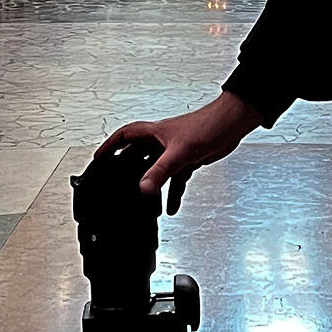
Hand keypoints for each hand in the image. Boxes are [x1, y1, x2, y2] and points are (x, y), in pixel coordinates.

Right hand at [97, 90, 262, 212]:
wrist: (232, 125)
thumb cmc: (208, 125)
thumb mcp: (180, 152)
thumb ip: (161, 171)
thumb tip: (144, 188)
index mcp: (154, 133)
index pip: (125, 136)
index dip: (110, 146)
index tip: (99, 158)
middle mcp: (162, 141)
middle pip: (138, 155)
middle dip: (127, 168)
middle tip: (117, 181)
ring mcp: (175, 151)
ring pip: (157, 170)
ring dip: (152, 184)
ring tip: (144, 201)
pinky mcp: (189, 160)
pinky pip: (175, 179)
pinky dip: (173, 192)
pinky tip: (172, 206)